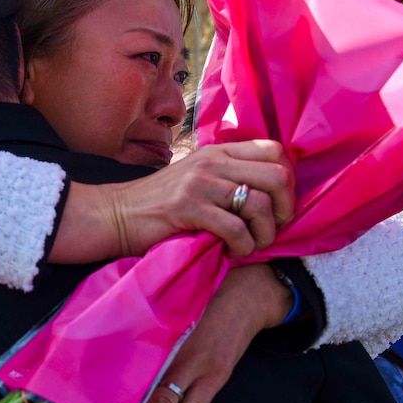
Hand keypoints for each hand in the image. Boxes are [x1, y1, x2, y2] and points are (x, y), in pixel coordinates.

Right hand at [53, 140, 294, 262]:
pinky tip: (232, 251)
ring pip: (258, 204)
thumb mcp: (196, 177)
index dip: (285, 181)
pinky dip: (242, 246)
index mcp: (218, 151)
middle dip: (283, 208)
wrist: (116, 214)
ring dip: (264, 233)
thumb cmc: (159, 203)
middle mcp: (213, 162)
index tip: (276, 206)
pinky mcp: (188, 207)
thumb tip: (266, 192)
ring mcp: (200, 183)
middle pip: (276, 176)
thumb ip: (226, 175)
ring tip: (251, 245)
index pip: (274, 151)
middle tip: (270, 228)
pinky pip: (235, 228)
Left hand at [79, 262, 293, 402]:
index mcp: (153, 336)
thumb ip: (146, 333)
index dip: (98, 394)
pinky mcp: (215, 376)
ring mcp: (194, 366)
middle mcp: (169, 352)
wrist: (249, 294)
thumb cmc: (205, 300)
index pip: (119, 370)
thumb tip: (114, 355)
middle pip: (133, 392)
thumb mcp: (171, 312)